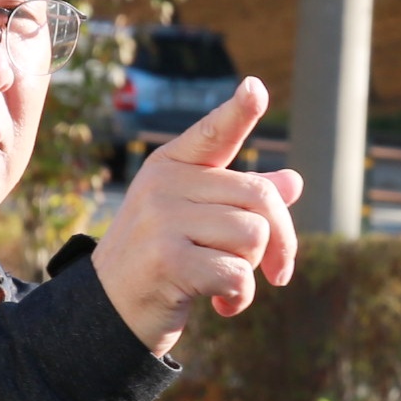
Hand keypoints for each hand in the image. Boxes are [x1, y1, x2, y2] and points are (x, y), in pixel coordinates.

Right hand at [92, 77, 302, 359]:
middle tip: (278, 272)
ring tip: (225, 283)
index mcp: (171, 166)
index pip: (213, 133)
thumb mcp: (196, 221)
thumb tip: (294, 181)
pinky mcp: (167, 261)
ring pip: (254, 236)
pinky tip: (222, 307)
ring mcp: (161, 220)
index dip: (239, 111)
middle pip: (261, 197)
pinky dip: (240, 298)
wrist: (106, 312)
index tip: (256, 89)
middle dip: (281, 241)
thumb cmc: (159, 261)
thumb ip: (240, 200)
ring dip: (252, 271)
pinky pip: (237, 275)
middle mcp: (163, 184)